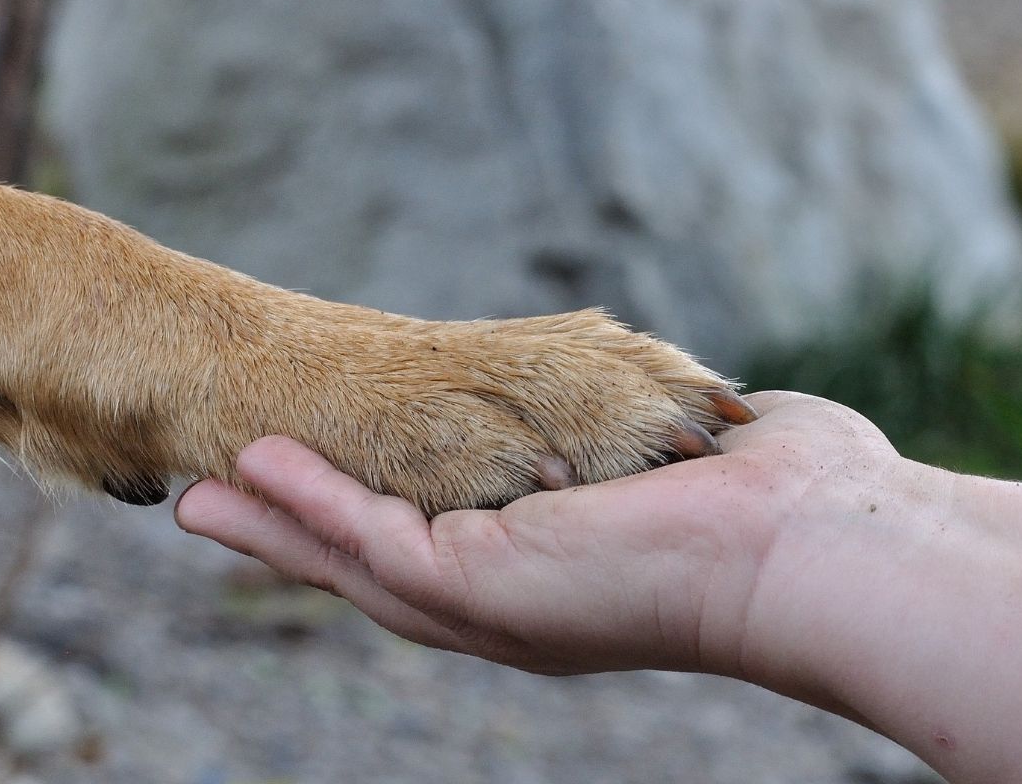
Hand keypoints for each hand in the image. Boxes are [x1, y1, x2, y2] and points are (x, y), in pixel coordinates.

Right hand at [174, 391, 907, 677]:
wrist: (819, 546)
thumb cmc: (784, 500)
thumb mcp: (687, 456)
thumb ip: (659, 437)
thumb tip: (704, 415)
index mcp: (552, 579)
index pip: (438, 547)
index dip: (365, 519)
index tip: (308, 484)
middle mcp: (510, 606)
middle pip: (371, 570)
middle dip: (291, 536)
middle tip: (210, 506)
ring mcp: (490, 605)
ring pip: (351, 564)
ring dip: (274, 525)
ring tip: (202, 494)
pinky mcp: (480, 585)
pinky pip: (369, 539)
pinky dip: (307, 505)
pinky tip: (253, 471)